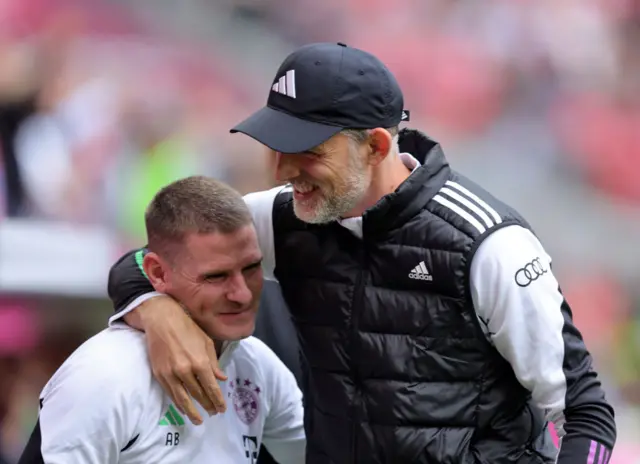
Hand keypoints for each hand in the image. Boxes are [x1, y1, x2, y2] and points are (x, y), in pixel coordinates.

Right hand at [125, 296, 227, 423]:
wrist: (162, 321)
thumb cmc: (187, 328)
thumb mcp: (206, 342)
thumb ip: (214, 363)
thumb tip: (221, 378)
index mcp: (200, 362)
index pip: (211, 387)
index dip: (217, 400)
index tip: (222, 409)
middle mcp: (185, 371)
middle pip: (198, 394)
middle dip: (207, 405)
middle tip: (213, 413)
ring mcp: (171, 374)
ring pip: (183, 398)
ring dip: (192, 411)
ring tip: (199, 420)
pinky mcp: (159, 374)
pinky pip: (170, 393)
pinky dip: (178, 403)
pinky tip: (184, 409)